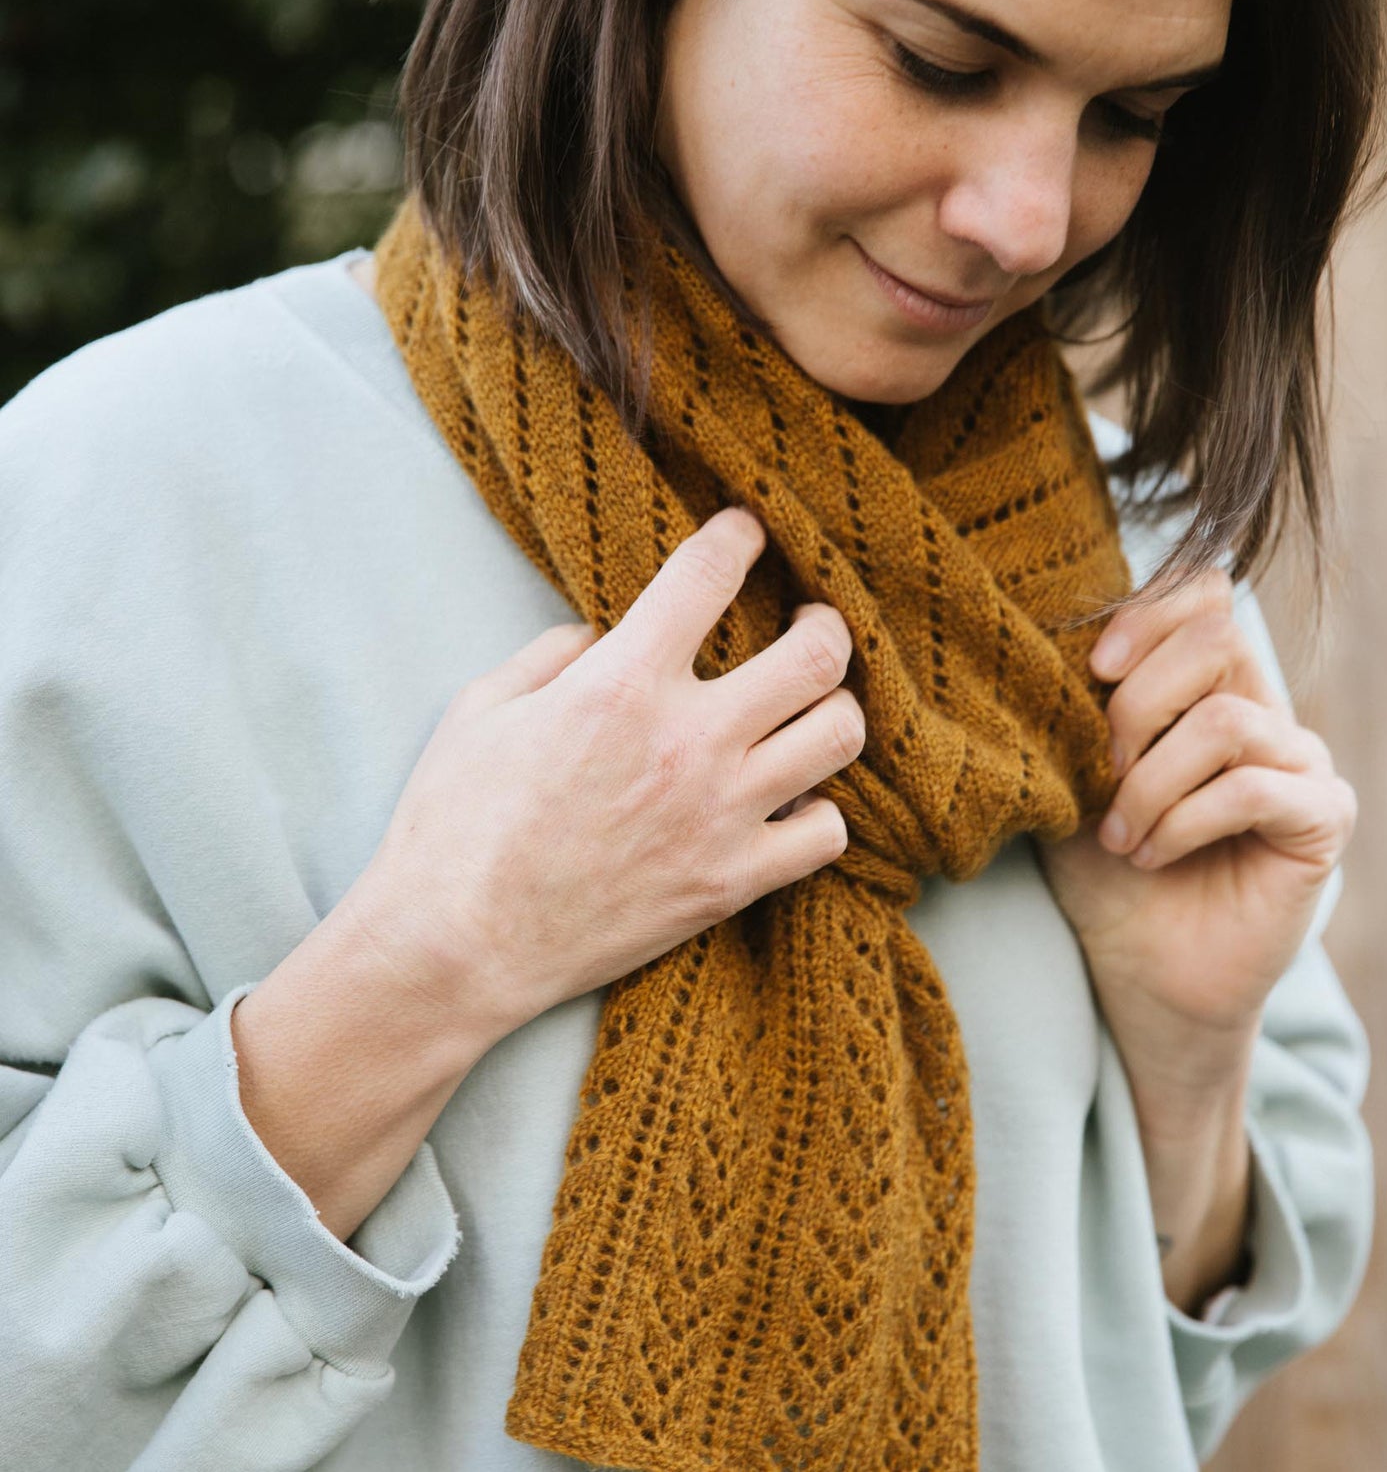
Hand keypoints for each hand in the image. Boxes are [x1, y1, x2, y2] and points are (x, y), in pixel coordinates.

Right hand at [346, 506, 863, 1043]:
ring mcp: (720, 815)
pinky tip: (788, 801)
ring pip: (840, 734)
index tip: (744, 531)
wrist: (456, 949)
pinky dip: (818, 810)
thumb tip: (603, 635)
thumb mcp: (483, 709)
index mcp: (620, 683)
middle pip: (817, 653)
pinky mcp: (731, 884)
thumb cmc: (453, 826)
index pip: (710, 572)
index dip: (738, 534)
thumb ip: (554, 655)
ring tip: (808, 709)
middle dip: (823, 622)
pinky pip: (827, 832)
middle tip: (809, 622)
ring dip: (830, 710)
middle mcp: (686, 740)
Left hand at [1033, 567, 1357, 1052]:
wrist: (1136, 966)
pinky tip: (1153, 854)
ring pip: (1224, 720)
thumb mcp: (1074, 771)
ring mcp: (1300, 762)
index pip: (1203, 594)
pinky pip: (1251, 789)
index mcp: (1205, 684)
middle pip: (1215, 639)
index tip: (1091, 669)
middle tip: (1100, 774)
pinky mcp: (1322, 818)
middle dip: (1137, 704)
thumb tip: (1060, 643)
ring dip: (1151, 782)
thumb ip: (1081, 703)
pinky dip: (1184, 821)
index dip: (1147, 614)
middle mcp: (1262, 709)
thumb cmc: (1101, 867)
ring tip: (1120, 834)